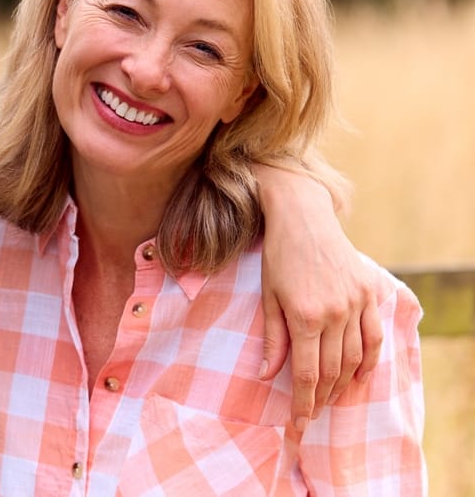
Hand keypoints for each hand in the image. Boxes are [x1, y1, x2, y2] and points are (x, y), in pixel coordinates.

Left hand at [254, 164, 381, 429]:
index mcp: (304, 315)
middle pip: (333, 370)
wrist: (302, 216)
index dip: (304, 401)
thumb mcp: (267, 296)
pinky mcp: (368, 292)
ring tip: (330, 399)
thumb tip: (266, 376)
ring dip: (343, 384)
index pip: (307, 372)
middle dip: (322, 398)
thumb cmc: (277, 256)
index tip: (299, 422)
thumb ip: (272, 338)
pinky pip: (374, 335)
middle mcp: (334, 312)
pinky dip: (369, 359)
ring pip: (354, 357)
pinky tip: (359, 376)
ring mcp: (355, 303)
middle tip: (312, 414)